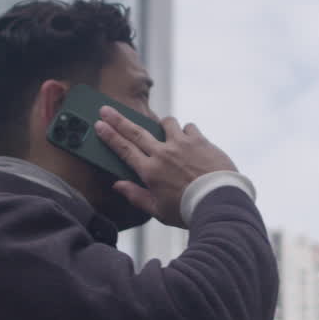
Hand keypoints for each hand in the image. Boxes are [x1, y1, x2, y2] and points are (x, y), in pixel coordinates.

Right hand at [94, 107, 237, 227]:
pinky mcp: (199, 140)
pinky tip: (191, 143)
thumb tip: (117, 185)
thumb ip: (136, 196)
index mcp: (150, 172)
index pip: (124, 149)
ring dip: (163, 125)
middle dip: (118, 120)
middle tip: (106, 109)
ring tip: (166, 133)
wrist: (220, 202)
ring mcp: (181, 144)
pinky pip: (188, 127)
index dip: (110, 136)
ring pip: (166, 123)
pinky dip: (187, 133)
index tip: (99, 124)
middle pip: (135, 132)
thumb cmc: (187, 210)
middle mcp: (163, 154)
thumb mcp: (158, 211)